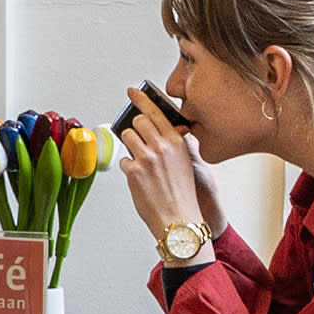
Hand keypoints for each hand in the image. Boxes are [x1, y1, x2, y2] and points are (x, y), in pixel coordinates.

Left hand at [116, 90, 222, 248]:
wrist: (179, 221)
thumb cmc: (184, 196)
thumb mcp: (188, 164)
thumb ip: (178, 145)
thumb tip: (168, 131)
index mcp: (177, 142)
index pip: (156, 112)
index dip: (142, 99)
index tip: (133, 91)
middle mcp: (162, 146)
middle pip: (138, 121)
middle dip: (137, 130)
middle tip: (141, 141)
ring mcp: (146, 158)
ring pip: (127, 137)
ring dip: (131, 147)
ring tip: (142, 163)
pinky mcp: (134, 171)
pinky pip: (124, 160)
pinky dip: (130, 169)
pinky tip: (141, 180)